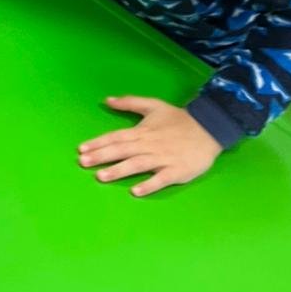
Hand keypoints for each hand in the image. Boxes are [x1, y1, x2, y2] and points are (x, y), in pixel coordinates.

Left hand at [78, 96, 221, 196]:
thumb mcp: (153, 105)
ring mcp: (163, 158)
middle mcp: (149, 145)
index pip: (116, 137)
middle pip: (122, 151)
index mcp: (142, 131)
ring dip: (119, 170)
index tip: (81, 149)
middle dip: (101, 156)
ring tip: (101, 176)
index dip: (98, 143)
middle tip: (83, 163)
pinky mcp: (177, 171)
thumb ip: (130, 102)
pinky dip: (149, 184)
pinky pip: (161, 179)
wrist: (209, 128)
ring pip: (138, 164)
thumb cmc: (178, 119)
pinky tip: (135, 191)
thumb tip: (107, 100)